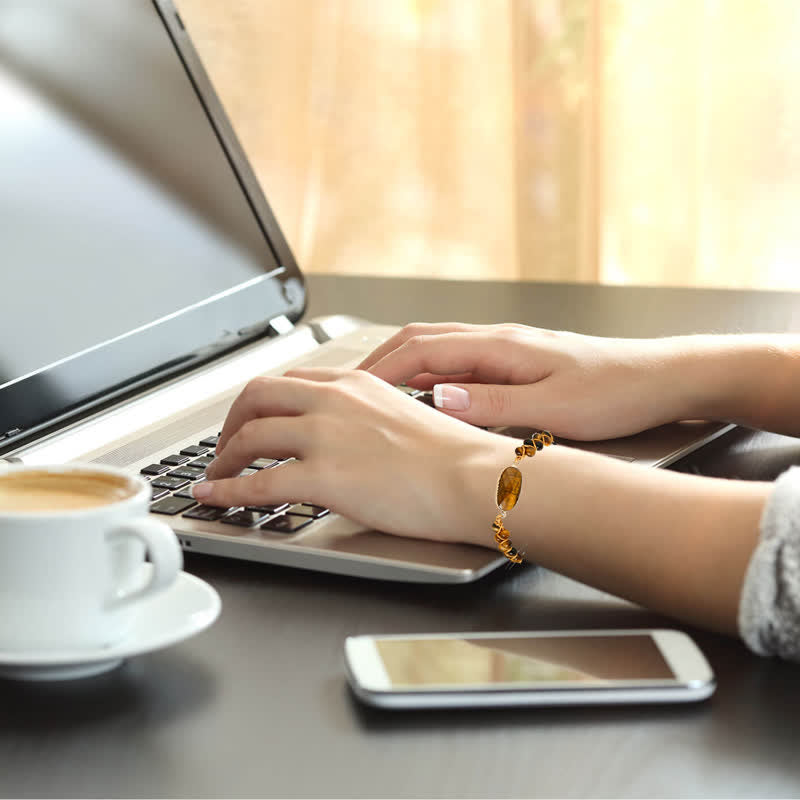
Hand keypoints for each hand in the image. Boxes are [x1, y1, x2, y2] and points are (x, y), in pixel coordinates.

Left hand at [198, 368, 504, 543]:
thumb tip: (352, 439)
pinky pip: (257, 482)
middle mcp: (334, 401)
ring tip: (217, 476)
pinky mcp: (323, 475)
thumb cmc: (455, 457)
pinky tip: (216, 498)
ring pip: (249, 436)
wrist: (474, 479)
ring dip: (224, 458)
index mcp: (356, 384)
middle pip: (258, 396)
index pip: (290, 381)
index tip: (254, 419)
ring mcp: (325, 435)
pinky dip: (227, 490)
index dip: (261, 402)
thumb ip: (369, 418)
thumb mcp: (406, 417)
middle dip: (232, 421)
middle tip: (226, 445)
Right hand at [357, 323, 699, 439]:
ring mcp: (508, 347)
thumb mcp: (554, 408)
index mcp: (501, 347)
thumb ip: (492, 403)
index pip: (423, 350)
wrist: (659, 378)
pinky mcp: (518, 360)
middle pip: (422, 339)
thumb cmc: (615, 391)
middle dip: (381, 359)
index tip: (350, 387)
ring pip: (439, 346)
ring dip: (403, 362)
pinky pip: (459, 358)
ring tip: (375, 388)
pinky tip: (426, 392)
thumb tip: (437, 397)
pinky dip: (430, 371)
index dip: (381, 369)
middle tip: (349, 384)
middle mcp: (499, 340)